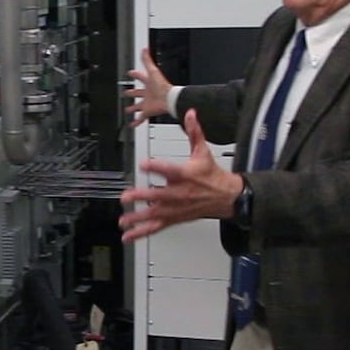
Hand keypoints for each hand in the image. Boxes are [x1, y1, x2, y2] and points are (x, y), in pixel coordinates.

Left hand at [118, 110, 241, 241]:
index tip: (143, 164)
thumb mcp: (203, 151)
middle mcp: (179, 193)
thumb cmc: (212, 175)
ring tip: (123, 221)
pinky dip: (142, 232)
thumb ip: (194, 132)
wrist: (226, 197)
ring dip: (138, 218)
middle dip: (142, 197)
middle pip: (158, 196)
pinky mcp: (174, 218)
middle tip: (126, 197)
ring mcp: (175, 208)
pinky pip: (157, 227)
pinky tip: (128, 236)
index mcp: (185, 174)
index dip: (156, 167)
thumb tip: (190, 113)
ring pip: (155, 215)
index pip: (169, 169)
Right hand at [124, 47, 173, 126]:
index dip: (135, 74)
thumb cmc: (163, 86)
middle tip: (126, 92)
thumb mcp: (153, 71)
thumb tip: (144, 49)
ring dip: (133, 108)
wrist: (169, 99)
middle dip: (132, 92)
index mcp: (148, 83)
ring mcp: (147, 102)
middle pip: (138, 92)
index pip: (140, 77)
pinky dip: (136, 122)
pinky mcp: (147, 111)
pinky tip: (132, 125)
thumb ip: (147, 60)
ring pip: (138, 106)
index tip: (130, 73)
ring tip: (128, 110)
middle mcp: (147, 93)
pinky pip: (141, 118)